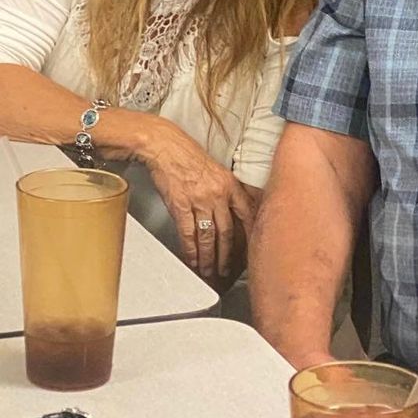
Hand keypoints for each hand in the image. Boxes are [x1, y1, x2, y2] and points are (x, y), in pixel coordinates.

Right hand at [139, 119, 257, 280]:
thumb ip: (225, 190)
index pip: (247, 215)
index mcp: (229, 184)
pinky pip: (188, 234)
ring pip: (208, 237)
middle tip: (227, 270)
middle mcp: (217, 194)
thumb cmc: (187, 155)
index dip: (251, 235)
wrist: (165, 146)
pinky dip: (191, 250)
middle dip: (227, 256)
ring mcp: (199, 201)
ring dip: (208, 258)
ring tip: (209, 270)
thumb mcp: (215, 170)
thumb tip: (231, 212)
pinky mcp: (180, 206)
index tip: (252, 250)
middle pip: (227, 232)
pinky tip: (192, 259)